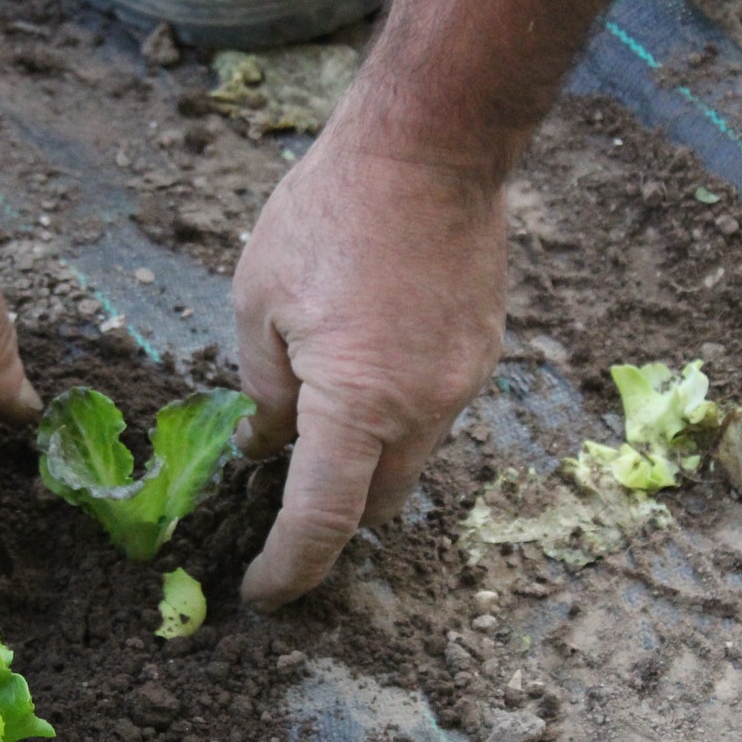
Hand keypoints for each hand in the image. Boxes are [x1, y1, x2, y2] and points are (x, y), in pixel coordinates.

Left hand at [232, 115, 511, 606]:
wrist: (431, 146)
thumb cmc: (328, 213)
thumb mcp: (259, 302)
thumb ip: (263, 391)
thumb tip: (267, 448)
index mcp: (358, 403)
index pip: (323, 521)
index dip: (290, 568)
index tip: (263, 594)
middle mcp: (423, 409)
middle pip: (376, 505)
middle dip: (329, 517)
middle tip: (278, 494)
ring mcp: (463, 384)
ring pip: (408, 460)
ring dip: (363, 458)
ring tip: (314, 407)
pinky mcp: (482, 354)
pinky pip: (432, 413)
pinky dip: (392, 415)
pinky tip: (359, 364)